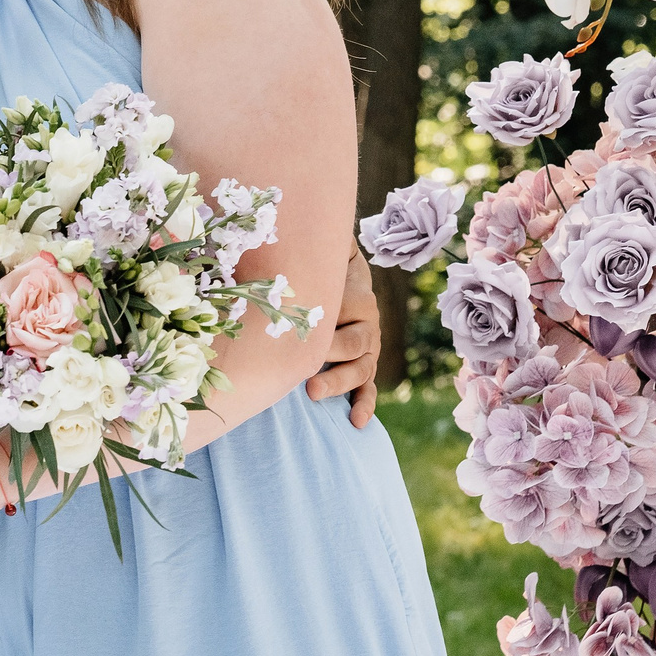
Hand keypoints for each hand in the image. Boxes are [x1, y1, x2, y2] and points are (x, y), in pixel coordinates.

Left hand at [304, 232, 381, 427]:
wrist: (339, 273)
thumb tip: (288, 234)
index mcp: (359, 298)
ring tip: (313, 393)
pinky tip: (357, 422)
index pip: (345, 314)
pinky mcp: (364, 366)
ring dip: (339, 383)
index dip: (325, 325)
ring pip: (360, 369)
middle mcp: (367, 324)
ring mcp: (368, 348)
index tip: (300, 331)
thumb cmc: (320, 266)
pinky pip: (368, 389)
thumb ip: (312, 254)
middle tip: (304, 368)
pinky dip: (364, 405)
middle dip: (330, 357)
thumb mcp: (322, 259)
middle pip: (353, 344)